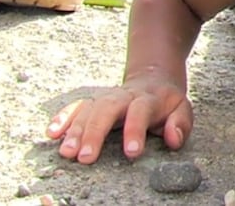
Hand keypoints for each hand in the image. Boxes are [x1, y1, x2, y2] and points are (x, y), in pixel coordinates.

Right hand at [45, 76, 192, 163]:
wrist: (153, 78)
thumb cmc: (167, 102)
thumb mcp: (182, 109)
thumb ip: (180, 124)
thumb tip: (173, 138)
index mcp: (148, 99)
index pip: (141, 112)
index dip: (135, 131)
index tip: (131, 153)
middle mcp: (124, 97)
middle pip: (107, 109)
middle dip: (95, 133)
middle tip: (85, 157)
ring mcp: (106, 98)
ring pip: (89, 109)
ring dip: (75, 130)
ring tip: (67, 152)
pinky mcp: (93, 101)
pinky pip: (76, 107)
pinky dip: (63, 118)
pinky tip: (52, 133)